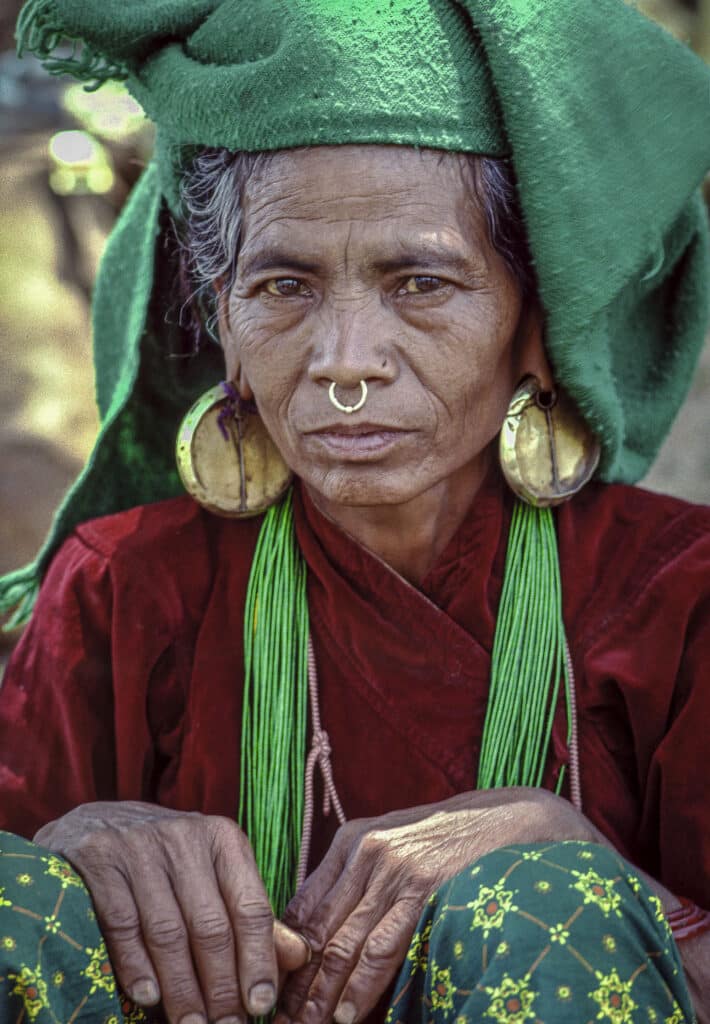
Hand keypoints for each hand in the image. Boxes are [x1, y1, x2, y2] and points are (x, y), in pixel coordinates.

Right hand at [35, 801, 310, 1023]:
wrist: (95, 823)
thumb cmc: (166, 859)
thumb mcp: (213, 872)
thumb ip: (250, 913)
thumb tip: (301, 956)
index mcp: (223, 839)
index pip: (250, 907)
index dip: (259, 960)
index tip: (261, 1005)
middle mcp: (185, 837)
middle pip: (211, 925)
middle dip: (221, 986)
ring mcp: (140, 846)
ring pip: (168, 931)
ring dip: (181, 988)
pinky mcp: (100, 859)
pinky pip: (123, 924)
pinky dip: (136, 966)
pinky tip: (148, 998)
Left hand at [278, 787, 600, 1023]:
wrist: (508, 818)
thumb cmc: (448, 838)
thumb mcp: (393, 840)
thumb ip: (357, 877)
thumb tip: (319, 930)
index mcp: (350, 842)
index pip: (304, 908)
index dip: (284, 955)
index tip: (274, 991)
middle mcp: (365, 853)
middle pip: (317, 932)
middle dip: (297, 984)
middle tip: (280, 1020)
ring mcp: (394, 871)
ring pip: (344, 945)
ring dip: (322, 995)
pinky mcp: (423, 889)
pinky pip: (383, 947)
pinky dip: (362, 986)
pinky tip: (348, 1014)